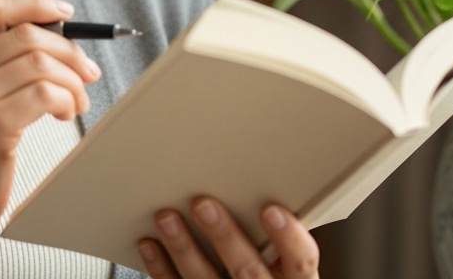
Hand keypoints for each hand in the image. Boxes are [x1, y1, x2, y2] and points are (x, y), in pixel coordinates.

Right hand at [0, 0, 101, 266]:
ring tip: (76, 101)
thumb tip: (58, 34)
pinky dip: (66, 99)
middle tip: (87, 72)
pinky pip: (46, 93)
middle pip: (27, 35)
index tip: (66, 13)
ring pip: (42, 64)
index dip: (35, 5)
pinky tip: (64, 113)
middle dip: (69, 51)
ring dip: (72, 81)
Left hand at [140, 197, 318, 278]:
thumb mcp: (287, 264)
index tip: (271, 210)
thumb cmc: (267, 277)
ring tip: (167, 218)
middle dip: (224, 236)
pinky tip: (151, 245)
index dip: (289, 238)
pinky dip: (160, 268)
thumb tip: (268, 182)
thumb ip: (281, 237)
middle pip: (247, 270)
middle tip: (203, 204)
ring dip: (184, 248)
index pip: (301, 263)